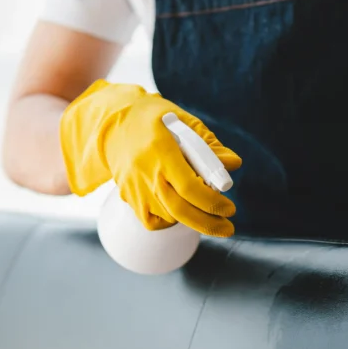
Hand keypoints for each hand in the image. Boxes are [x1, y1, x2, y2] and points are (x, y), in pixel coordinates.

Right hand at [60, 80, 241, 235]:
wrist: (114, 124)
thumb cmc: (156, 120)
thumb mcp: (185, 123)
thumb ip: (209, 146)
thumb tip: (233, 164)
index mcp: (161, 150)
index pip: (189, 186)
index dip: (212, 202)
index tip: (229, 208)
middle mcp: (145, 171)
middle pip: (179, 210)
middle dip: (208, 223)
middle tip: (227, 227)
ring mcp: (134, 187)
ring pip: (168, 217)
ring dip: (191, 218)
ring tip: (203, 208)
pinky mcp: (128, 196)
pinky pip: (151, 221)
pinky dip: (168, 220)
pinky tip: (178, 209)